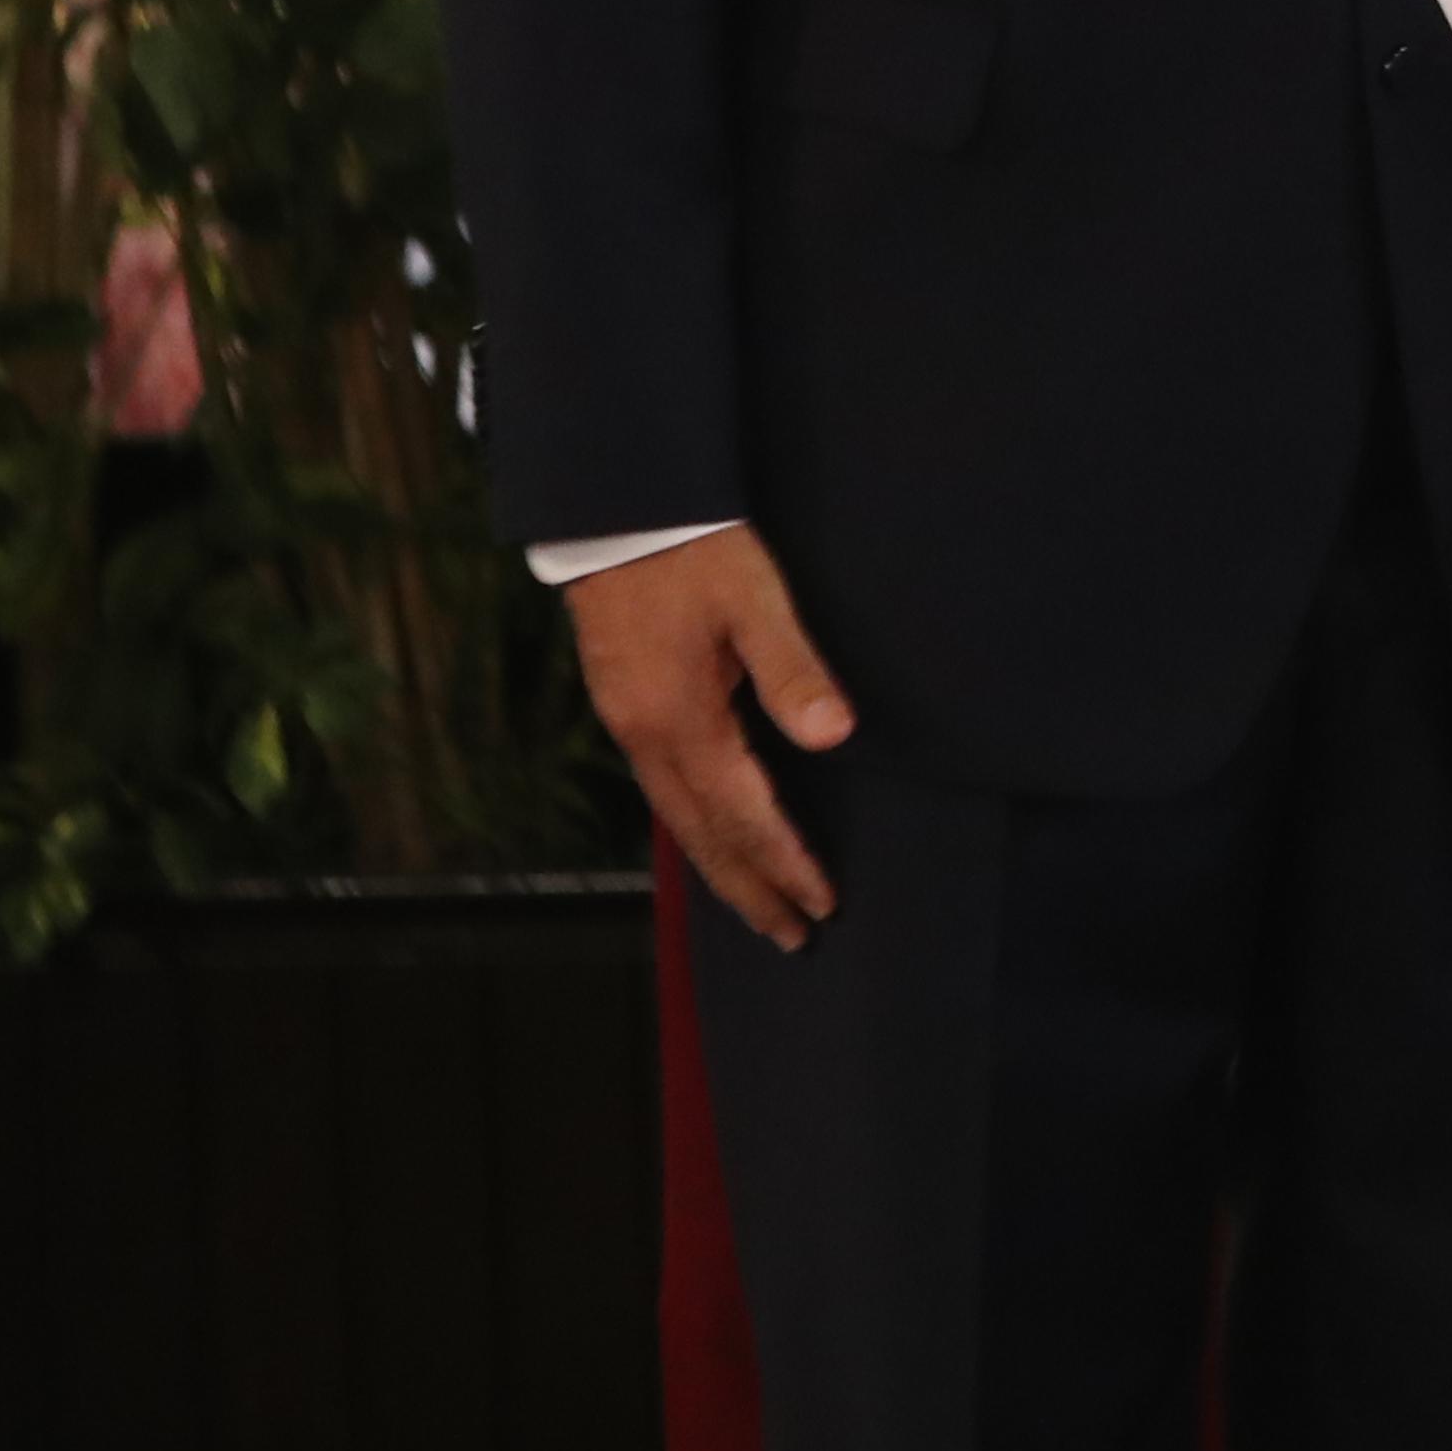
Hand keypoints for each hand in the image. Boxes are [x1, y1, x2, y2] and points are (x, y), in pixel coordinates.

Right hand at [566, 525, 854, 949]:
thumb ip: (792, 669)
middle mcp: (648, 738)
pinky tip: (713, 835)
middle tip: (793, 937)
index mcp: (682, 720)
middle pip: (703, 837)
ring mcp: (629, 726)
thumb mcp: (755, 599)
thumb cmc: (693, 550)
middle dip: (750, 890)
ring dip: (721, 867)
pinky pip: (662, 792)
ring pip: (678, 820)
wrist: (617, 513)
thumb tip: (834, 735)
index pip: (744, 815)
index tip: (822, 902)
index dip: (785, 862)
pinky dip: (695, 829)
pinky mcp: (623, 708)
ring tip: (758, 905)